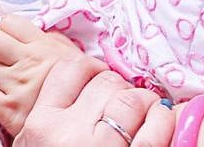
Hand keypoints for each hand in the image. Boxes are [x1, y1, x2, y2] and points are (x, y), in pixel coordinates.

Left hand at [0, 15, 105, 133]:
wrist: (82, 124)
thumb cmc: (77, 88)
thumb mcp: (72, 57)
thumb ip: (52, 40)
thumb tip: (35, 29)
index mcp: (43, 47)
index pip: (7, 22)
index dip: (4, 30)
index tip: (8, 40)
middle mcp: (28, 64)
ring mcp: (18, 87)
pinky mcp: (9, 111)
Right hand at [14, 60, 173, 146]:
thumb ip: (50, 119)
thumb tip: (84, 85)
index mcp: (40, 125)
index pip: (69, 70)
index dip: (91, 70)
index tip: (100, 80)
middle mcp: (67, 133)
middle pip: (105, 82)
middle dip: (121, 88)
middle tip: (125, 103)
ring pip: (131, 99)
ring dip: (145, 102)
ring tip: (146, 113)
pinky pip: (156, 128)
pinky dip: (163, 121)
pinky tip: (160, 125)